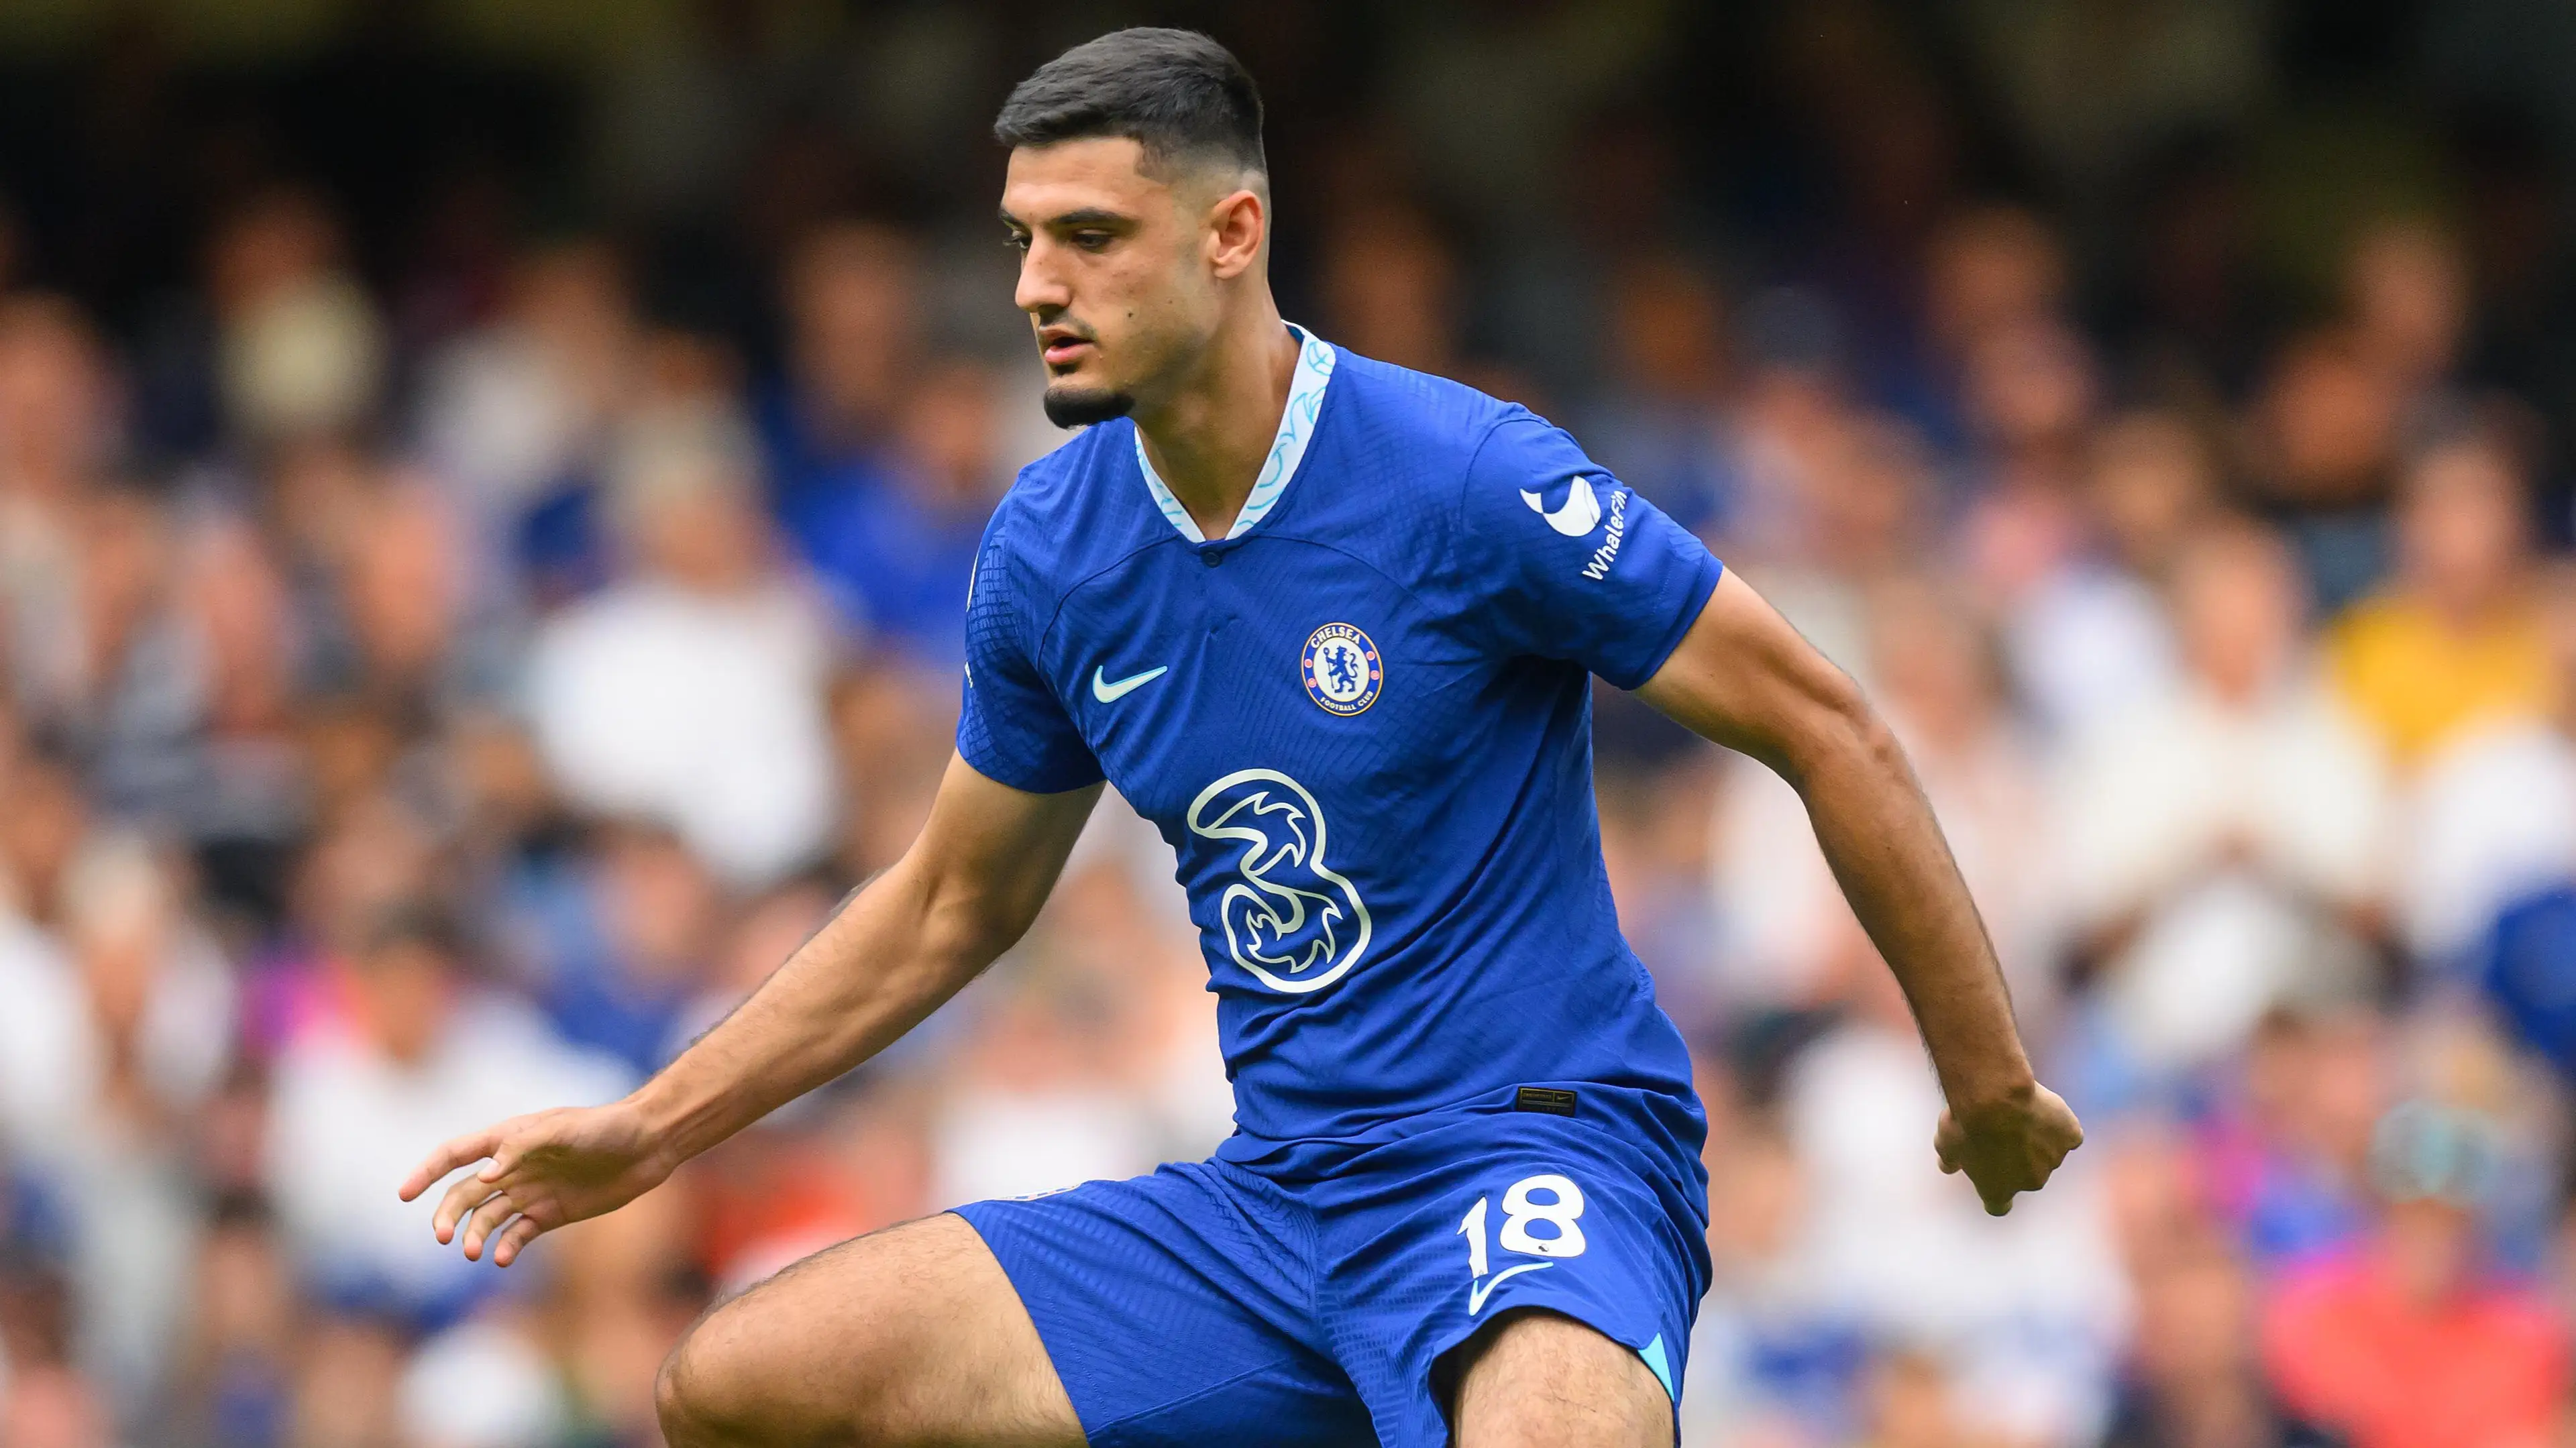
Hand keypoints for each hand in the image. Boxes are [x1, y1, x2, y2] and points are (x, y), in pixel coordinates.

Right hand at [397, 1101, 674, 1266]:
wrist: (649, 1145)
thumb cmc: (605, 1127)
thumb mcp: (564, 1128)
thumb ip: (522, 1147)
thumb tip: (485, 1175)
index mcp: (508, 1139)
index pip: (455, 1154)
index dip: (426, 1172)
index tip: (403, 1195)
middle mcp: (512, 1167)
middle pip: (463, 1193)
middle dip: (447, 1214)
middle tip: (445, 1237)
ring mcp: (530, 1192)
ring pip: (486, 1218)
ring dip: (474, 1235)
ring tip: (472, 1252)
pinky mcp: (550, 1214)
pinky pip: (517, 1235)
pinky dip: (505, 1248)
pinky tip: (502, 1259)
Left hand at [1934, 1081, 2083, 1215]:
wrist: (1995, 1097)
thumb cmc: (1965, 1121)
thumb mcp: (1945, 1142)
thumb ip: (1950, 1159)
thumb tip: (1947, 1167)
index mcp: (1998, 1190)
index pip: (1999, 1205)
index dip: (1996, 1191)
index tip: (1992, 1177)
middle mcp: (2030, 1182)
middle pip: (2027, 1174)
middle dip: (2018, 1156)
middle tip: (2001, 1128)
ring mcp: (2053, 1160)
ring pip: (2048, 1151)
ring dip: (2037, 1138)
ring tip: (2018, 1111)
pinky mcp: (2070, 1137)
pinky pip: (2068, 1133)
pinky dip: (2060, 1124)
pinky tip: (2044, 1107)